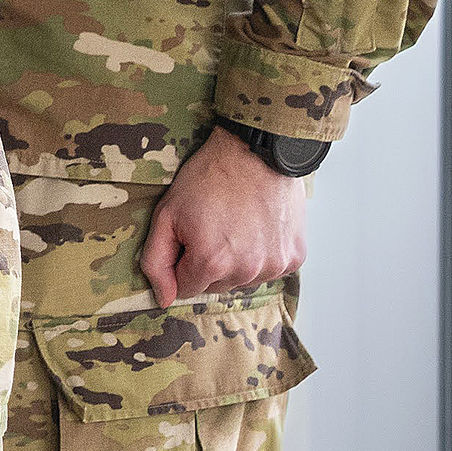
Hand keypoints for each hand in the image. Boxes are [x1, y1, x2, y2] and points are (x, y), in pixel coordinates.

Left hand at [140, 125, 310, 308]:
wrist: (256, 151)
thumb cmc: (209, 178)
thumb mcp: (167, 213)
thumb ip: (156, 261)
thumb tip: (164, 298)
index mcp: (211, 262)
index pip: (186, 288)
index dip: (183, 261)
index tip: (189, 235)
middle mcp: (246, 271)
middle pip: (216, 286)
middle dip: (209, 262)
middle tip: (212, 225)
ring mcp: (274, 266)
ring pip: (243, 280)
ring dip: (237, 261)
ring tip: (236, 224)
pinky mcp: (294, 258)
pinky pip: (269, 269)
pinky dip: (262, 254)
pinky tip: (257, 226)